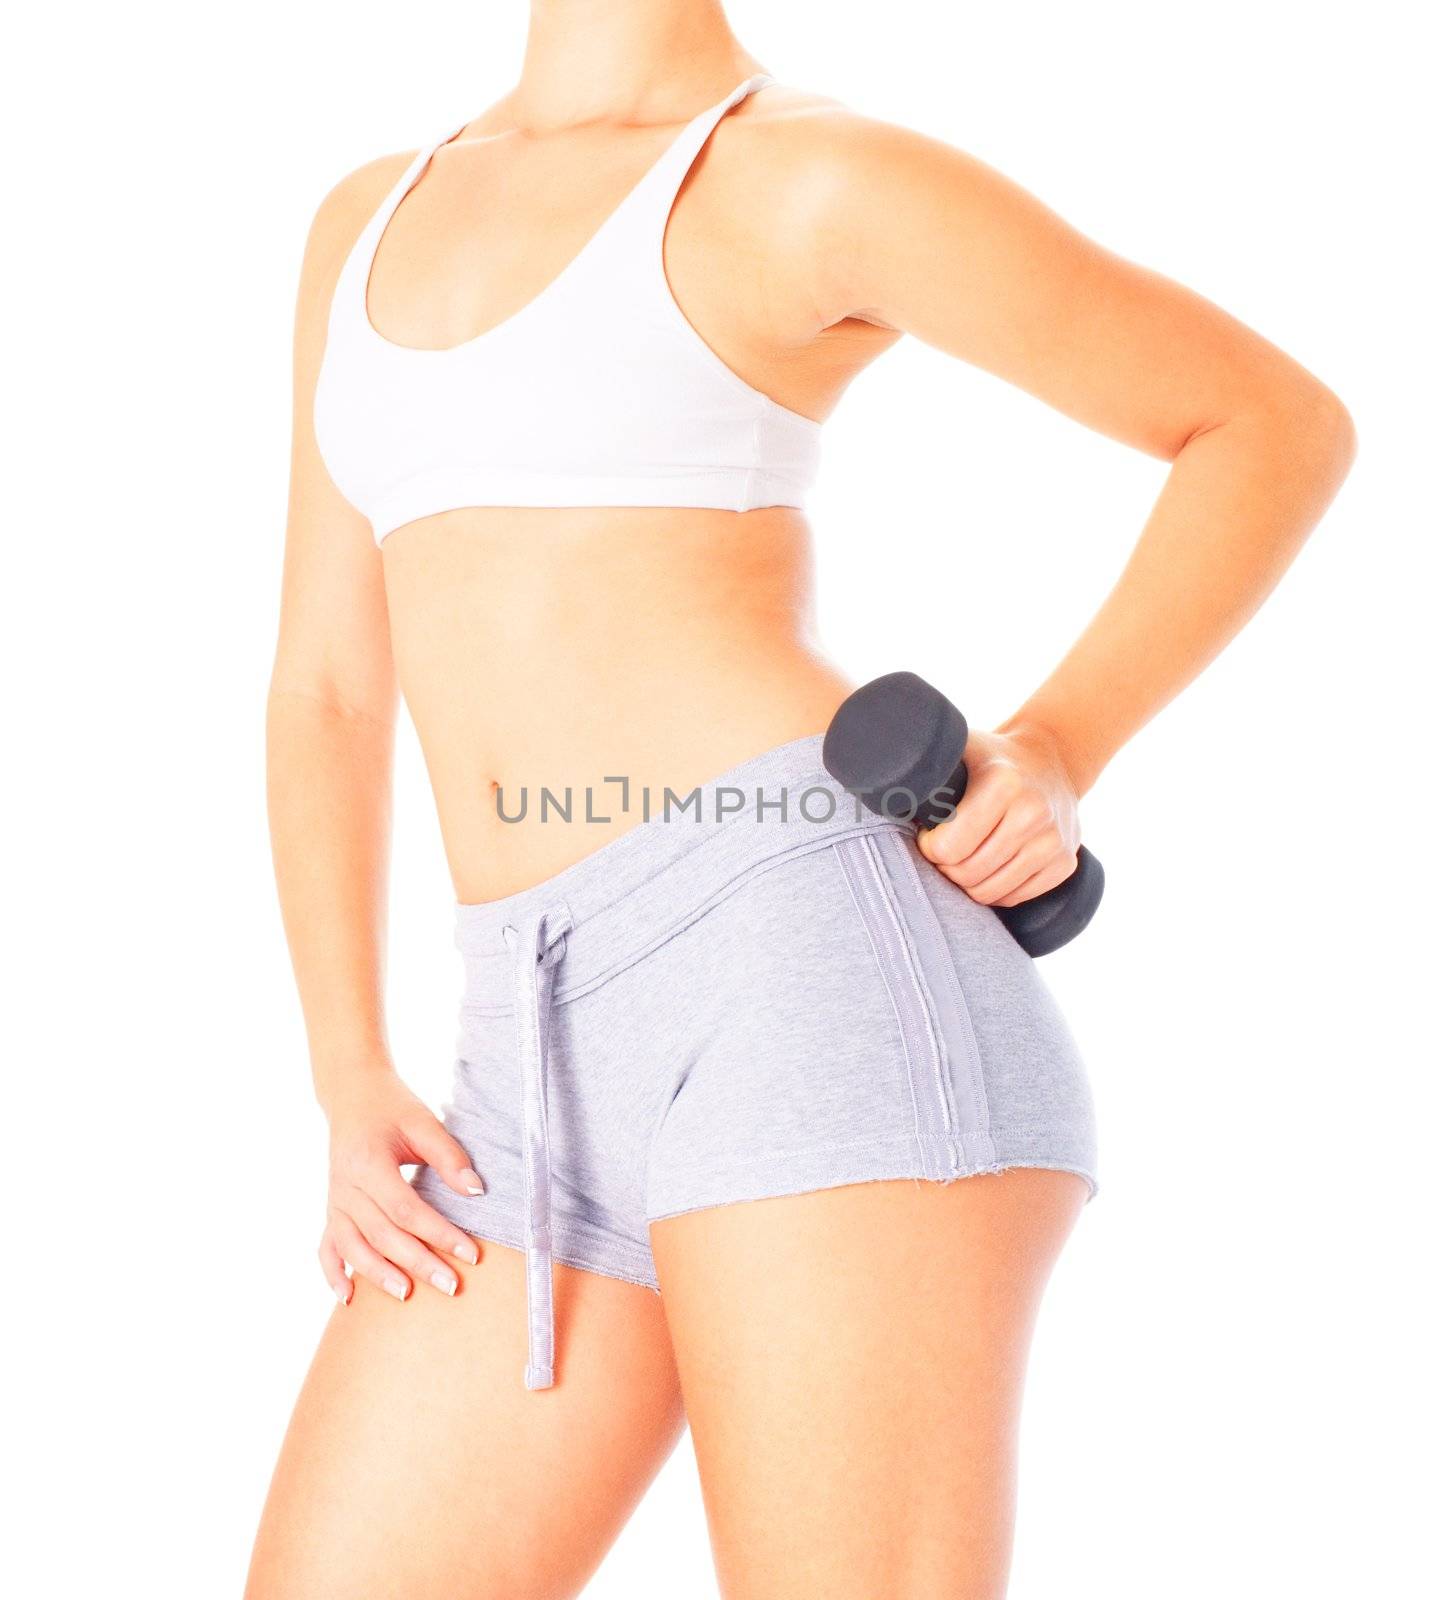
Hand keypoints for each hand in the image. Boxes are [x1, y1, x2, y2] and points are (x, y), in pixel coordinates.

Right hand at [318, 1067, 486, 1305]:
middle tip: (451, 1285)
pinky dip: (333, 1274)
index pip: (406, 1209)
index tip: (471, 1253)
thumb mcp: (424, 1122)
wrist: (353, 1096)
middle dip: (417, 1262)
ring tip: (407, 1295)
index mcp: (368, 1162)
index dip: (439, 1233)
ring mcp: (334, 1201)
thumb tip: (476, 1191)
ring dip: (378, 1275)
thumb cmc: (393, 1108)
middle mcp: (345, 1186)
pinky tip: (348, 1299)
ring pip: (353, 1247)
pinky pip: (326, 1247)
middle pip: (381, 1234)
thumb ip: (449, 1156)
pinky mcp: (331, 1209)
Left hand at [916, 725, 1081, 907]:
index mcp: (1003, 783)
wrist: (1051, 758)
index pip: (950, 847)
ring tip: (962, 860)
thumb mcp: (957, 746)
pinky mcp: (1066, 864)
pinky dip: (995, 890)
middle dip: (946, 868)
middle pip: (968, 874)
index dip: (929, 847)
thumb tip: (877, 787)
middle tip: (942, 851)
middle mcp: (1034, 812)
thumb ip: (923, 764)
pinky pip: (1016, 897)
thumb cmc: (989, 757)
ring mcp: (1054, 841)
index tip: (928, 835)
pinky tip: (988, 868)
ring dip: (967, 884)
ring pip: (990, 892)